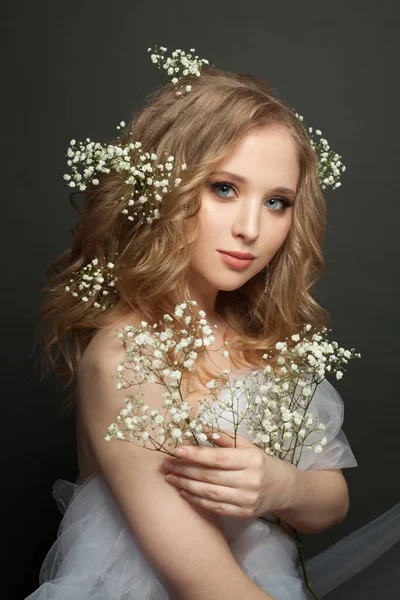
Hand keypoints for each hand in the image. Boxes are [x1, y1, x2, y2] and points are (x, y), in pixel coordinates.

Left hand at [160, 429, 297, 518]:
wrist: (284, 489)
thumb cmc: (261, 462)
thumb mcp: (248, 445)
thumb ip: (225, 438)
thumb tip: (201, 428)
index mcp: (251, 460)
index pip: (218, 458)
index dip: (195, 454)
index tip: (176, 450)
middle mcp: (250, 481)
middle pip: (210, 476)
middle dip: (184, 470)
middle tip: (166, 465)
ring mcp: (246, 500)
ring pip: (209, 493)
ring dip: (185, 485)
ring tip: (170, 478)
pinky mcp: (243, 514)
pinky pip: (214, 507)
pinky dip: (196, 500)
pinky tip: (183, 492)